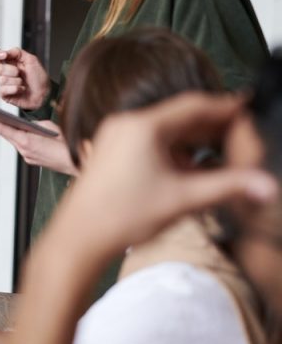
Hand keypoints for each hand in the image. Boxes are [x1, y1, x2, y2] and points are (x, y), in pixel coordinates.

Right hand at [0, 48, 49, 110]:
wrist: (44, 93)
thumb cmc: (39, 78)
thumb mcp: (31, 60)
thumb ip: (17, 52)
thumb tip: (5, 51)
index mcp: (9, 62)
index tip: (4, 55)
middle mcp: (5, 72)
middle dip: (12, 70)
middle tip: (21, 73)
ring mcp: (4, 84)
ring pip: (3, 79)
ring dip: (17, 81)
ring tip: (23, 83)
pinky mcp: (4, 94)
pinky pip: (4, 90)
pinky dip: (15, 89)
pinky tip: (21, 90)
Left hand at [0, 116, 77, 174]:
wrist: (77, 161)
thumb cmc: (66, 143)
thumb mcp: (49, 127)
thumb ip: (34, 124)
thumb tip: (27, 125)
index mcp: (26, 141)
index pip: (3, 129)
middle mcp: (24, 150)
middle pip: (7, 135)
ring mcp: (28, 157)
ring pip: (15, 141)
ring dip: (9, 132)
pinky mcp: (33, 160)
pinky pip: (23, 147)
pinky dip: (20, 139)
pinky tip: (19, 133)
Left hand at [49, 92, 276, 262]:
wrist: (79, 237)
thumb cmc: (120, 216)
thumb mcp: (183, 199)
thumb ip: (228, 187)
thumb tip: (266, 185)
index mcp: (142, 127)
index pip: (194, 105)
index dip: (226, 108)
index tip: (248, 110)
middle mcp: (125, 125)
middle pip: (180, 117)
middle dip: (212, 127)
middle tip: (242, 135)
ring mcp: (115, 138)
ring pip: (165, 131)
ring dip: (193, 141)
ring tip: (222, 153)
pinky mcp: (111, 153)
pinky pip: (149, 142)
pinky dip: (173, 151)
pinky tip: (191, 168)